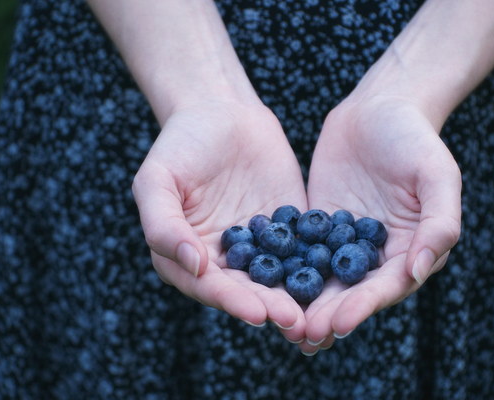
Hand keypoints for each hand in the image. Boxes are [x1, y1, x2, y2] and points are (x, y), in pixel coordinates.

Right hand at [132, 101, 307, 341]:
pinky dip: (317, 265)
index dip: (232, 301)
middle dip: (270, 307)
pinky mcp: (288, 229)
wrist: (223, 111)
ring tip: (316, 315)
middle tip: (295, 322)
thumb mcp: (157, 180)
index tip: (258, 313)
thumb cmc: (181, 144)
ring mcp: (258, 246)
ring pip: (277, 277)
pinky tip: (337, 278)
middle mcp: (223, 259)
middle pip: (247, 290)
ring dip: (296, 298)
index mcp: (186, 255)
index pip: (209, 286)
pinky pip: (302, 250)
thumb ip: (163, 224)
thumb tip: (193, 265)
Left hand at [301, 96, 461, 352]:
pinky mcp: (319, 225)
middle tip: (301, 335)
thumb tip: (419, 271)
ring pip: (324, 279)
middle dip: (328, 315)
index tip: (338, 323)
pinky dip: (286, 271)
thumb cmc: (415, 138)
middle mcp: (377, 253)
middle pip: (352, 292)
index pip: (386, 286)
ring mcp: (345, 241)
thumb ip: (438, 222)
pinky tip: (264, 286)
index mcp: (410, 249)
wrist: (379, 106)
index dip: (363, 306)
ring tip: (282, 325)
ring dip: (305, 304)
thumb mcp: (437, 174)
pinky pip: (301, 251)